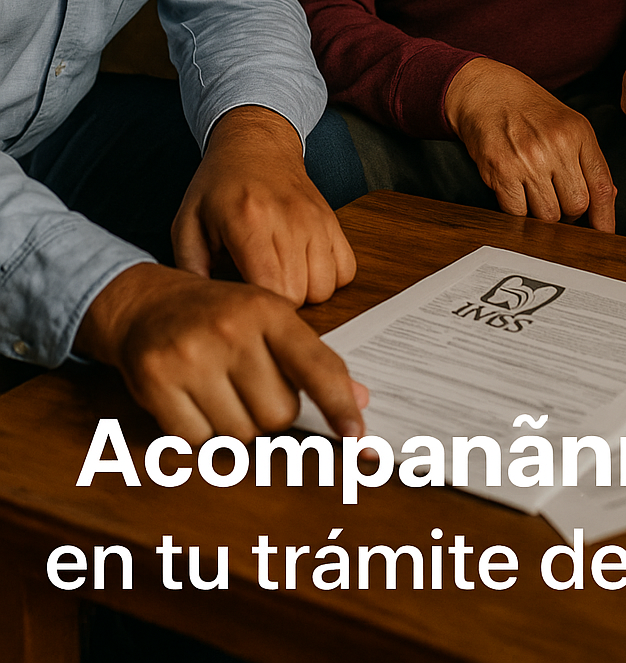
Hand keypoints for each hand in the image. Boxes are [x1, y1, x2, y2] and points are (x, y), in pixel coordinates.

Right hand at [75, 263, 368, 445]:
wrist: (146, 304)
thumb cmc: (218, 316)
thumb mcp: (268, 320)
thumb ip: (312, 360)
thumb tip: (360, 400)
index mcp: (269, 310)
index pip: (315, 366)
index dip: (339, 404)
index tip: (358, 438)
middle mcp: (232, 329)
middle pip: (278, 414)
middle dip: (269, 413)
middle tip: (249, 386)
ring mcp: (192, 354)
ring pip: (240, 434)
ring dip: (234, 424)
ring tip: (218, 388)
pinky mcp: (156, 380)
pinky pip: (197, 440)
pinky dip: (199, 432)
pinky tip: (190, 399)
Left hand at [172, 106, 355, 304]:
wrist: (256, 145)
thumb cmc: (219, 186)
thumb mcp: (187, 222)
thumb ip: (189, 267)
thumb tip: (202, 309)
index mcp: (249, 220)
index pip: (271, 288)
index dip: (258, 306)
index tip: (243, 299)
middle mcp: (289, 219)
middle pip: (301, 294)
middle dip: (280, 303)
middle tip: (259, 288)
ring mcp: (316, 220)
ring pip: (326, 287)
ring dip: (305, 293)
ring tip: (281, 279)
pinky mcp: (333, 221)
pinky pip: (346, 271)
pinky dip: (329, 279)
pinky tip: (304, 269)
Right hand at [444, 59, 615, 231]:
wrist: (487, 92)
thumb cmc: (529, 110)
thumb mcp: (569, 124)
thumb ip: (589, 161)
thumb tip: (608, 198)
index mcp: (578, 133)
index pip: (601, 187)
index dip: (605, 218)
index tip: (604, 234)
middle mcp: (556, 145)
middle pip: (576, 206)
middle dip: (569, 212)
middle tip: (557, 200)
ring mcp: (528, 159)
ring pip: (548, 216)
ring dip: (543, 214)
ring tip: (535, 194)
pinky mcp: (501, 171)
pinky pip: (518, 213)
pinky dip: (518, 211)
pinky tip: (516, 193)